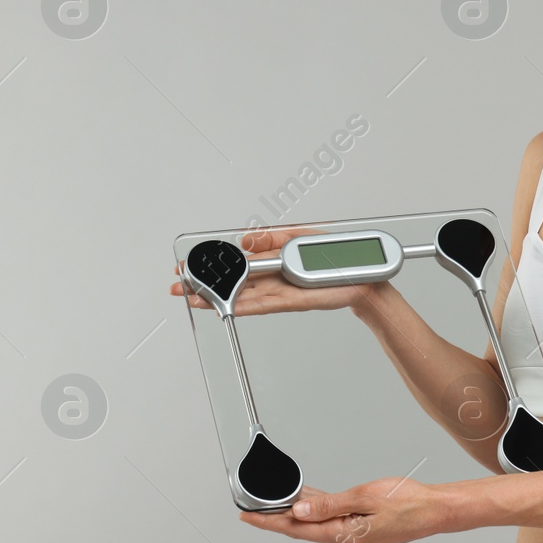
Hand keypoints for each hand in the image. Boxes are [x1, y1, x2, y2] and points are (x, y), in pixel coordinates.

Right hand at [168, 226, 382, 315]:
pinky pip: (260, 304)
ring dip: (215, 298)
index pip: (235, 263)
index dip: (211, 264)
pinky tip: (224, 306)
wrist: (364, 278)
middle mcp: (271, 279)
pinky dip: (241, 305)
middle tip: (179, 285)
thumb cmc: (336, 260)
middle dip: (203, 284)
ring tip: (192, 298)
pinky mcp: (290, 302)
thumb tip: (244, 241)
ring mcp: (278, 292)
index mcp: (271, 262)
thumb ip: (271, 237)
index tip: (190, 264)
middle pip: (231, 283)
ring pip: (240, 297)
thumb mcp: (300, 236)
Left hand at [238, 477, 453, 542]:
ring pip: (315, 523)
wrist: (435, 510)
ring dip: (294, 513)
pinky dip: (315, 509)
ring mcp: (352, 534)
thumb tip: (299, 511)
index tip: (247, 517)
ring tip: (272, 501)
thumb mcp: (365, 498)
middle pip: (301, 528)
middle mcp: (345, 539)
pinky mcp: (360, 527)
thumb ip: (330, 505)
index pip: (296, 529)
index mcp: (343, 535)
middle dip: (275, 518)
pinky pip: (330, 518)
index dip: (269, 522)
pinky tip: (305, 499)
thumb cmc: (408, 503)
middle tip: (252, 508)